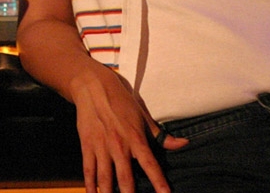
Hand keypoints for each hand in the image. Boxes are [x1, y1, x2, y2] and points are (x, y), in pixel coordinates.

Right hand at [71, 66, 186, 192]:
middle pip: (125, 179)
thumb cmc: (121, 99)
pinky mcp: (87, 146)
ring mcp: (101, 147)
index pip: (150, 165)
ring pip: (105, 179)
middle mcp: (119, 146)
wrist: (93, 86)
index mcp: (135, 138)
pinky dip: (90, 185)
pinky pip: (88, 170)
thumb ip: (161, 135)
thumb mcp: (143, 114)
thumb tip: (182, 144)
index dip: (158, 182)